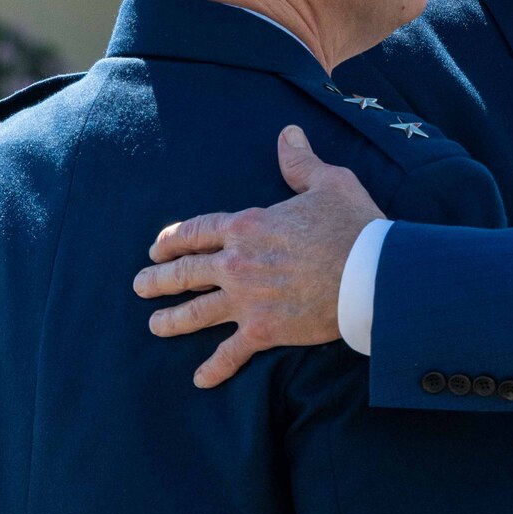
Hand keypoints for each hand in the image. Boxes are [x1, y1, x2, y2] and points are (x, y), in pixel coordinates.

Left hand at [135, 124, 380, 386]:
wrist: (372, 273)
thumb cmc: (353, 224)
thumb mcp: (329, 183)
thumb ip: (300, 163)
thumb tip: (287, 133)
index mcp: (247, 226)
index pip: (197, 232)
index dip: (173, 239)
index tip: (157, 246)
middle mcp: (237, 263)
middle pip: (186, 273)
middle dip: (159, 279)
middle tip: (140, 285)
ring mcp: (246, 300)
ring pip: (196, 313)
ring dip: (172, 321)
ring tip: (154, 326)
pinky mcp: (263, 330)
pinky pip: (231, 353)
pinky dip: (215, 368)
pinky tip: (200, 379)